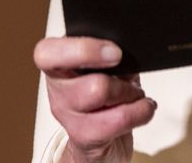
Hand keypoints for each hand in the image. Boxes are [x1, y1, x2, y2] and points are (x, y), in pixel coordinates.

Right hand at [33, 37, 156, 162]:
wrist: (98, 140)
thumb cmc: (103, 94)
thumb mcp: (104, 66)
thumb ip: (110, 54)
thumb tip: (128, 55)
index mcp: (58, 64)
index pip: (47, 54)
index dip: (83, 50)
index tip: (116, 54)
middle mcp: (57, 89)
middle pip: (92, 81)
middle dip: (123, 80)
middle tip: (130, 80)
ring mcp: (67, 115)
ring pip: (104, 95)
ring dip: (131, 94)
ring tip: (135, 95)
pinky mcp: (84, 136)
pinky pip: (119, 119)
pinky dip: (141, 111)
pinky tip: (143, 108)